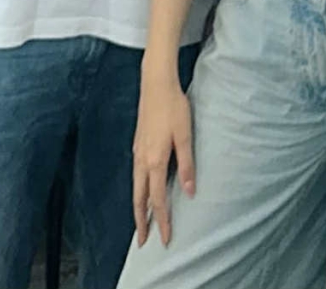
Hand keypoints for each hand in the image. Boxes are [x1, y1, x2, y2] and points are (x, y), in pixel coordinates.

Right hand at [132, 70, 194, 246]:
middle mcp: (141, 159)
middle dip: (141, 221)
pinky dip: (138, 190)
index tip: (166, 240)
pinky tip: (143, 190)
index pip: (157, 199)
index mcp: (154, 160)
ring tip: (142, 222)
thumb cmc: (173, 107)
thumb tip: (190, 192)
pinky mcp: (138, 143)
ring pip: (135, 186)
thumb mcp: (185, 135)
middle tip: (143, 242)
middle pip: (139, 198)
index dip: (162, 221)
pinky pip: (136, 175)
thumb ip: (187, 165)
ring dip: (138, 207)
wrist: (155, 83)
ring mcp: (137, 151)